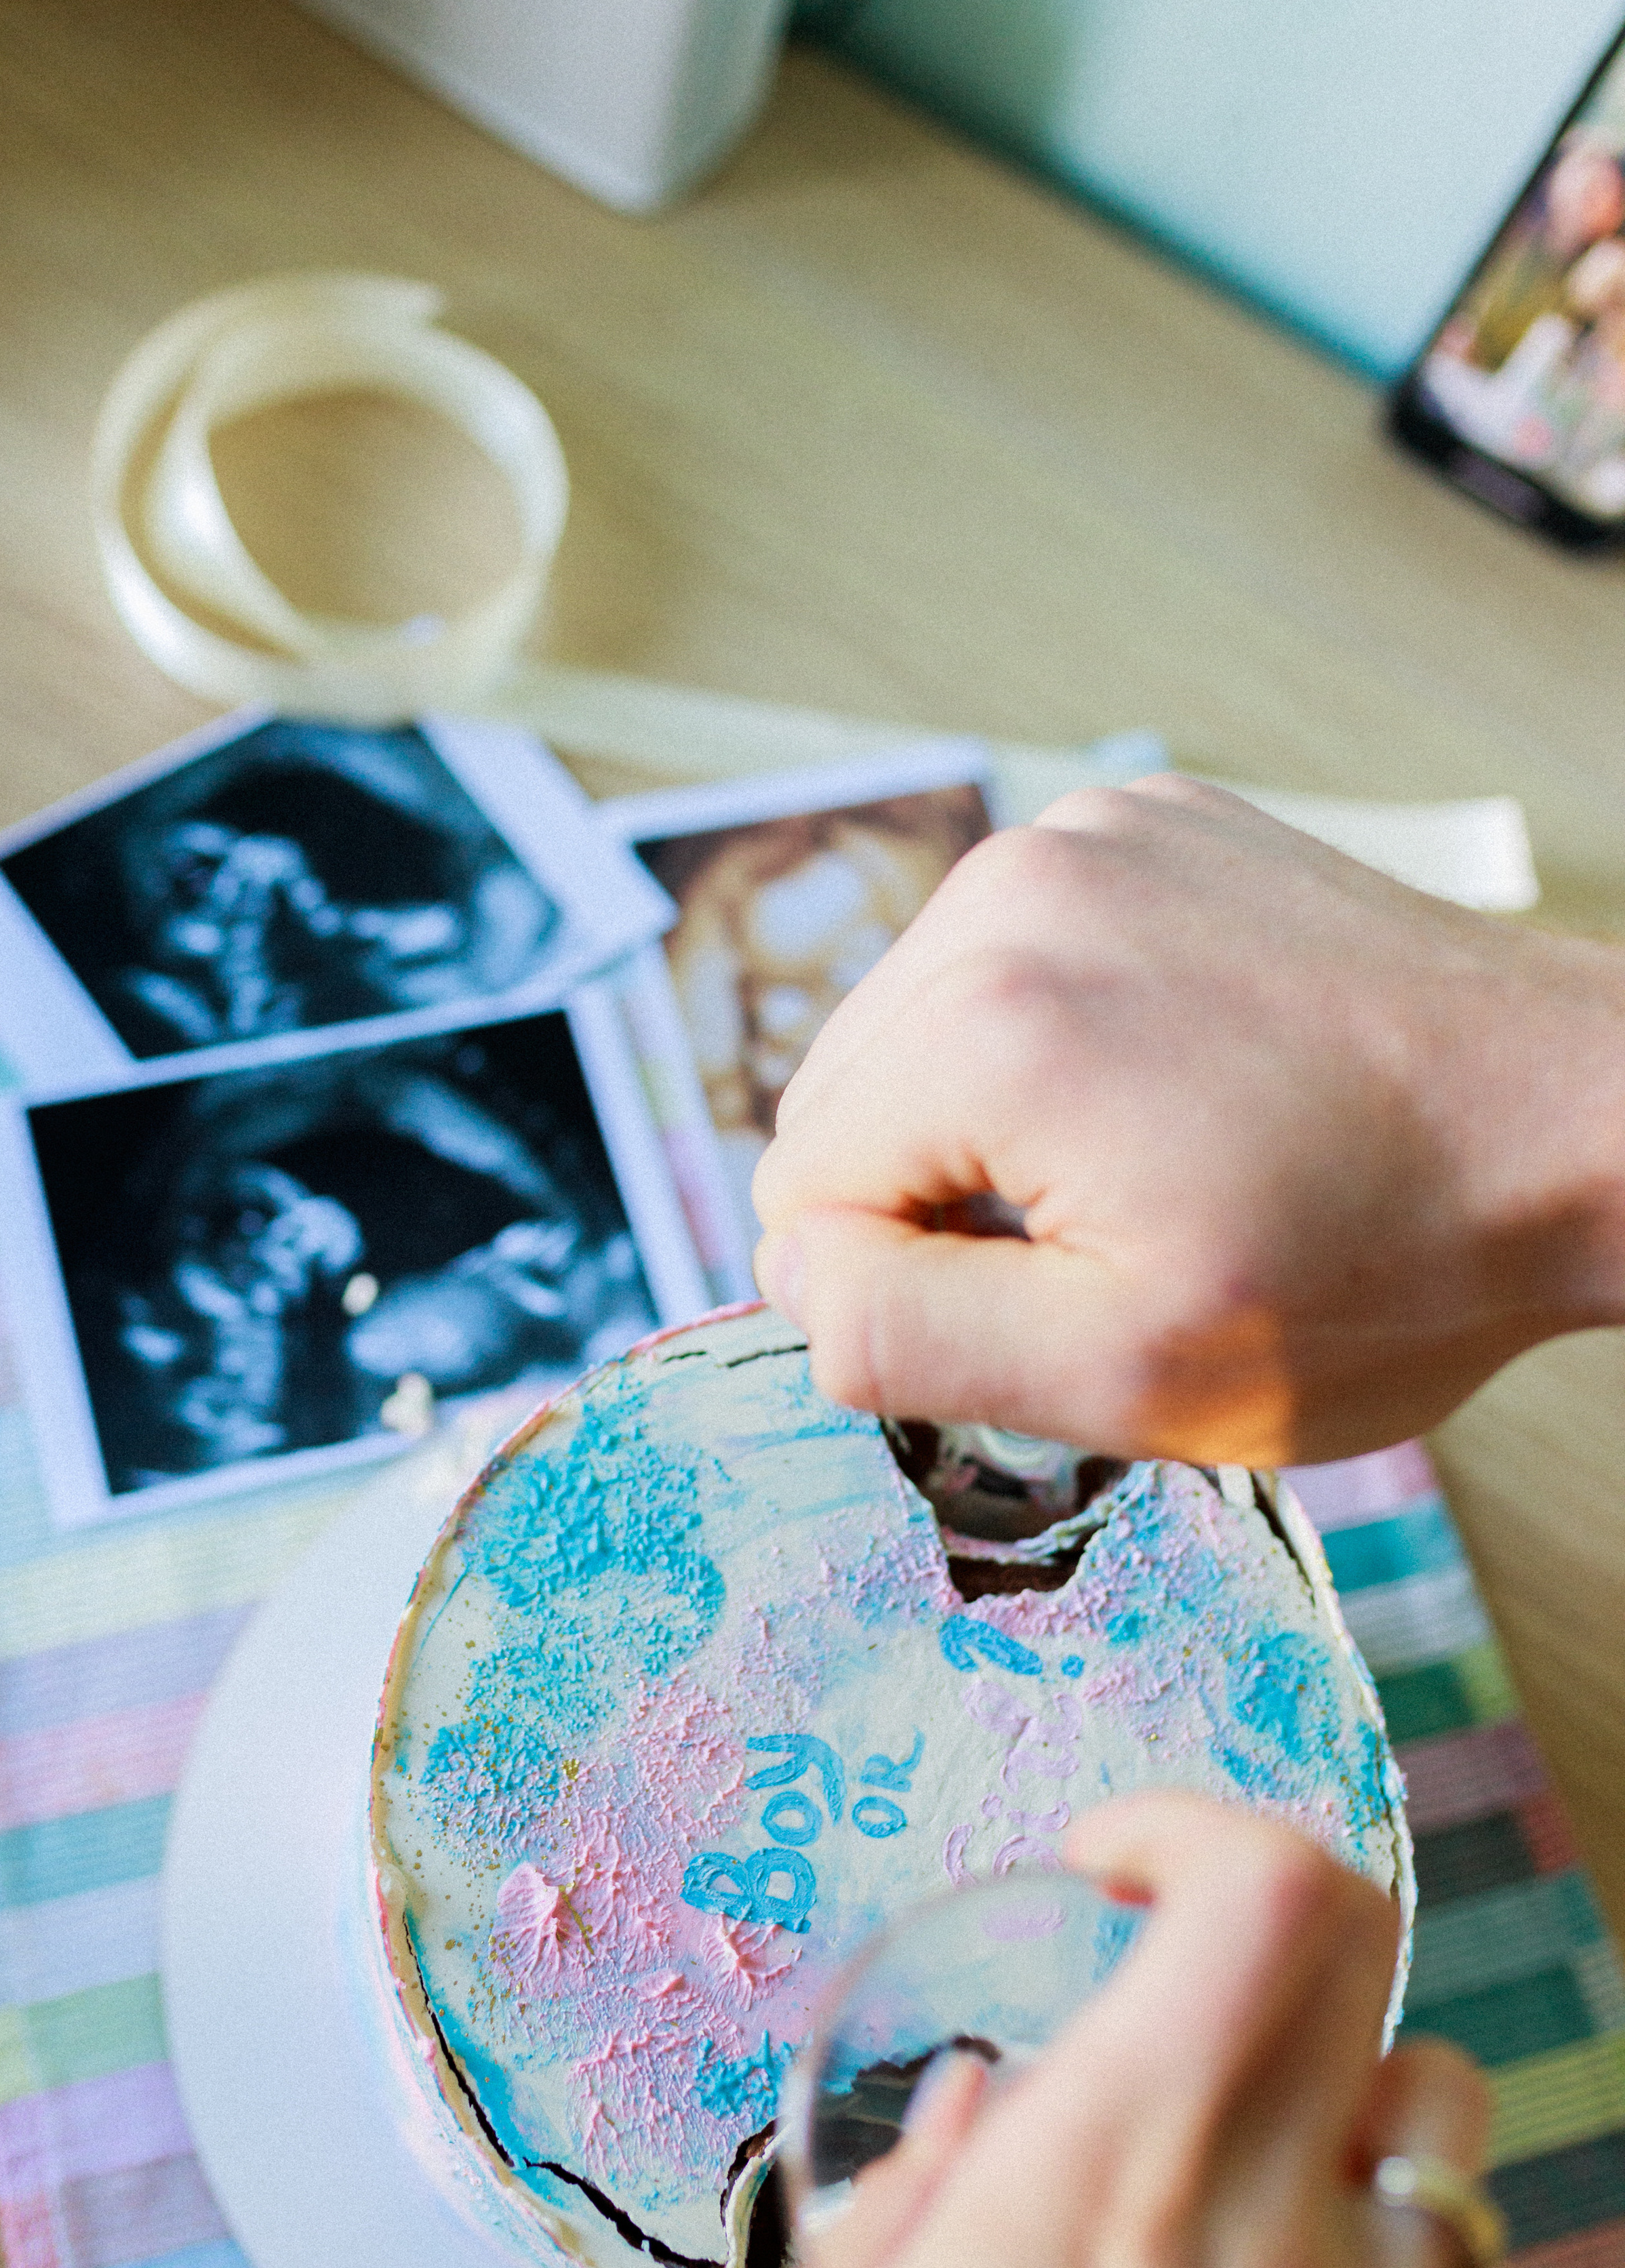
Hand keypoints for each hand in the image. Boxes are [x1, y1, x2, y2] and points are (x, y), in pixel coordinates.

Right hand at [719, 1794, 1488, 2267]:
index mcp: (1105, 2183)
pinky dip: (1356, 2239)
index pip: (1257, 1893)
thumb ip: (893, 2199)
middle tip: (1169, 1959)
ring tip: (1235, 2135)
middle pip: (1365, 1950)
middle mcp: (1270, 2239)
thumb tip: (977, 2113)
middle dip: (1264, 1909)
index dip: (1194, 1828)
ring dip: (1341, 2072)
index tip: (1111, 1864)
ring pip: (1431, 2102)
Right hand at [751, 777, 1624, 1461]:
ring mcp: (1082, 839)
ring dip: (992, 1122)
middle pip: (839, 1100)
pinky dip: (1059, 1038)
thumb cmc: (1391, 1262)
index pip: (796, 1201)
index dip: (905, 1295)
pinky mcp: (1143, 824)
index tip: (1051, 1307)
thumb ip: (907, 1340)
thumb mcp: (1129, 1372)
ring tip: (1154, 1160)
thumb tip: (792, 1277)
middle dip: (939, 1199)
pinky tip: (1177, 1083)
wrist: (1583, 1120)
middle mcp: (1010, 891)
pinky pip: (1009, 961)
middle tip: (1109, 1244)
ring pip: (914, 1031)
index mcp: (984, 1023)